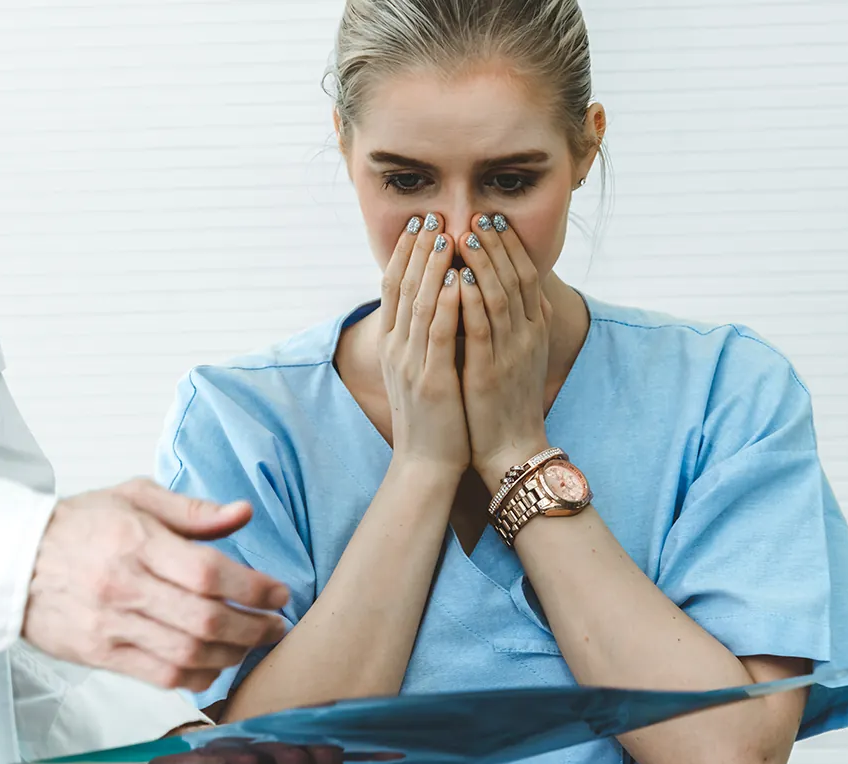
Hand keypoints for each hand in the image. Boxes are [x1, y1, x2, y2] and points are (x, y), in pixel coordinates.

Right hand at [21, 479, 289, 689]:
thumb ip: (193, 510)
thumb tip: (243, 513)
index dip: (254, 587)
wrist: (11, 559)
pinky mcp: (100, 654)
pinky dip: (197, 676)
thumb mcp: (134, 497)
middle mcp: (124, 586)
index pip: (209, 572)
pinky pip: (161, 676)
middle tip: (276, 626)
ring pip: (187, 654)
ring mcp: (111, 625)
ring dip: (232, 655)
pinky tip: (215, 665)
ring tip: (251, 645)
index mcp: (136, 541)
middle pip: (205, 619)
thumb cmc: (78, 526)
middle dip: (253, 628)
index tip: (279, 593)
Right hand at [377, 213, 469, 476]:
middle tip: (431, 215)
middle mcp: (398, 350)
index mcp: (395, 346)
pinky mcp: (432, 381)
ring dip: (431, 267)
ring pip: (419, 304)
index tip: (419, 223)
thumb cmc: (434, 419)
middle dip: (418, 249)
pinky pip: (437, 336)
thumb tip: (440, 302)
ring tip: (444, 235)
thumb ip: (426, 338)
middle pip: (403, 288)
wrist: (426, 465)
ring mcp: (412, 365)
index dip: (405, 253)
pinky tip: (453, 280)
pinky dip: (444, 305)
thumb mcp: (423, 371)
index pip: (394, 288)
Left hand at [456, 213, 553, 483]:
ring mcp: (510, 353)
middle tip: (477, 215)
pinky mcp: (489, 372)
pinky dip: (470, 300)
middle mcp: (527, 336)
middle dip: (495, 245)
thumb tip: (496, 286)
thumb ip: (511, 321)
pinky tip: (458, 278)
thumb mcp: (517, 355)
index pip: (525, 275)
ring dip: (482, 263)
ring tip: (465, 235)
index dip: (509, 246)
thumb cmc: (506, 401)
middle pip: (514, 278)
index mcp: (535, 329)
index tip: (491, 219)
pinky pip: (480, 329)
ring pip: (498, 296)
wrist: (512, 449)